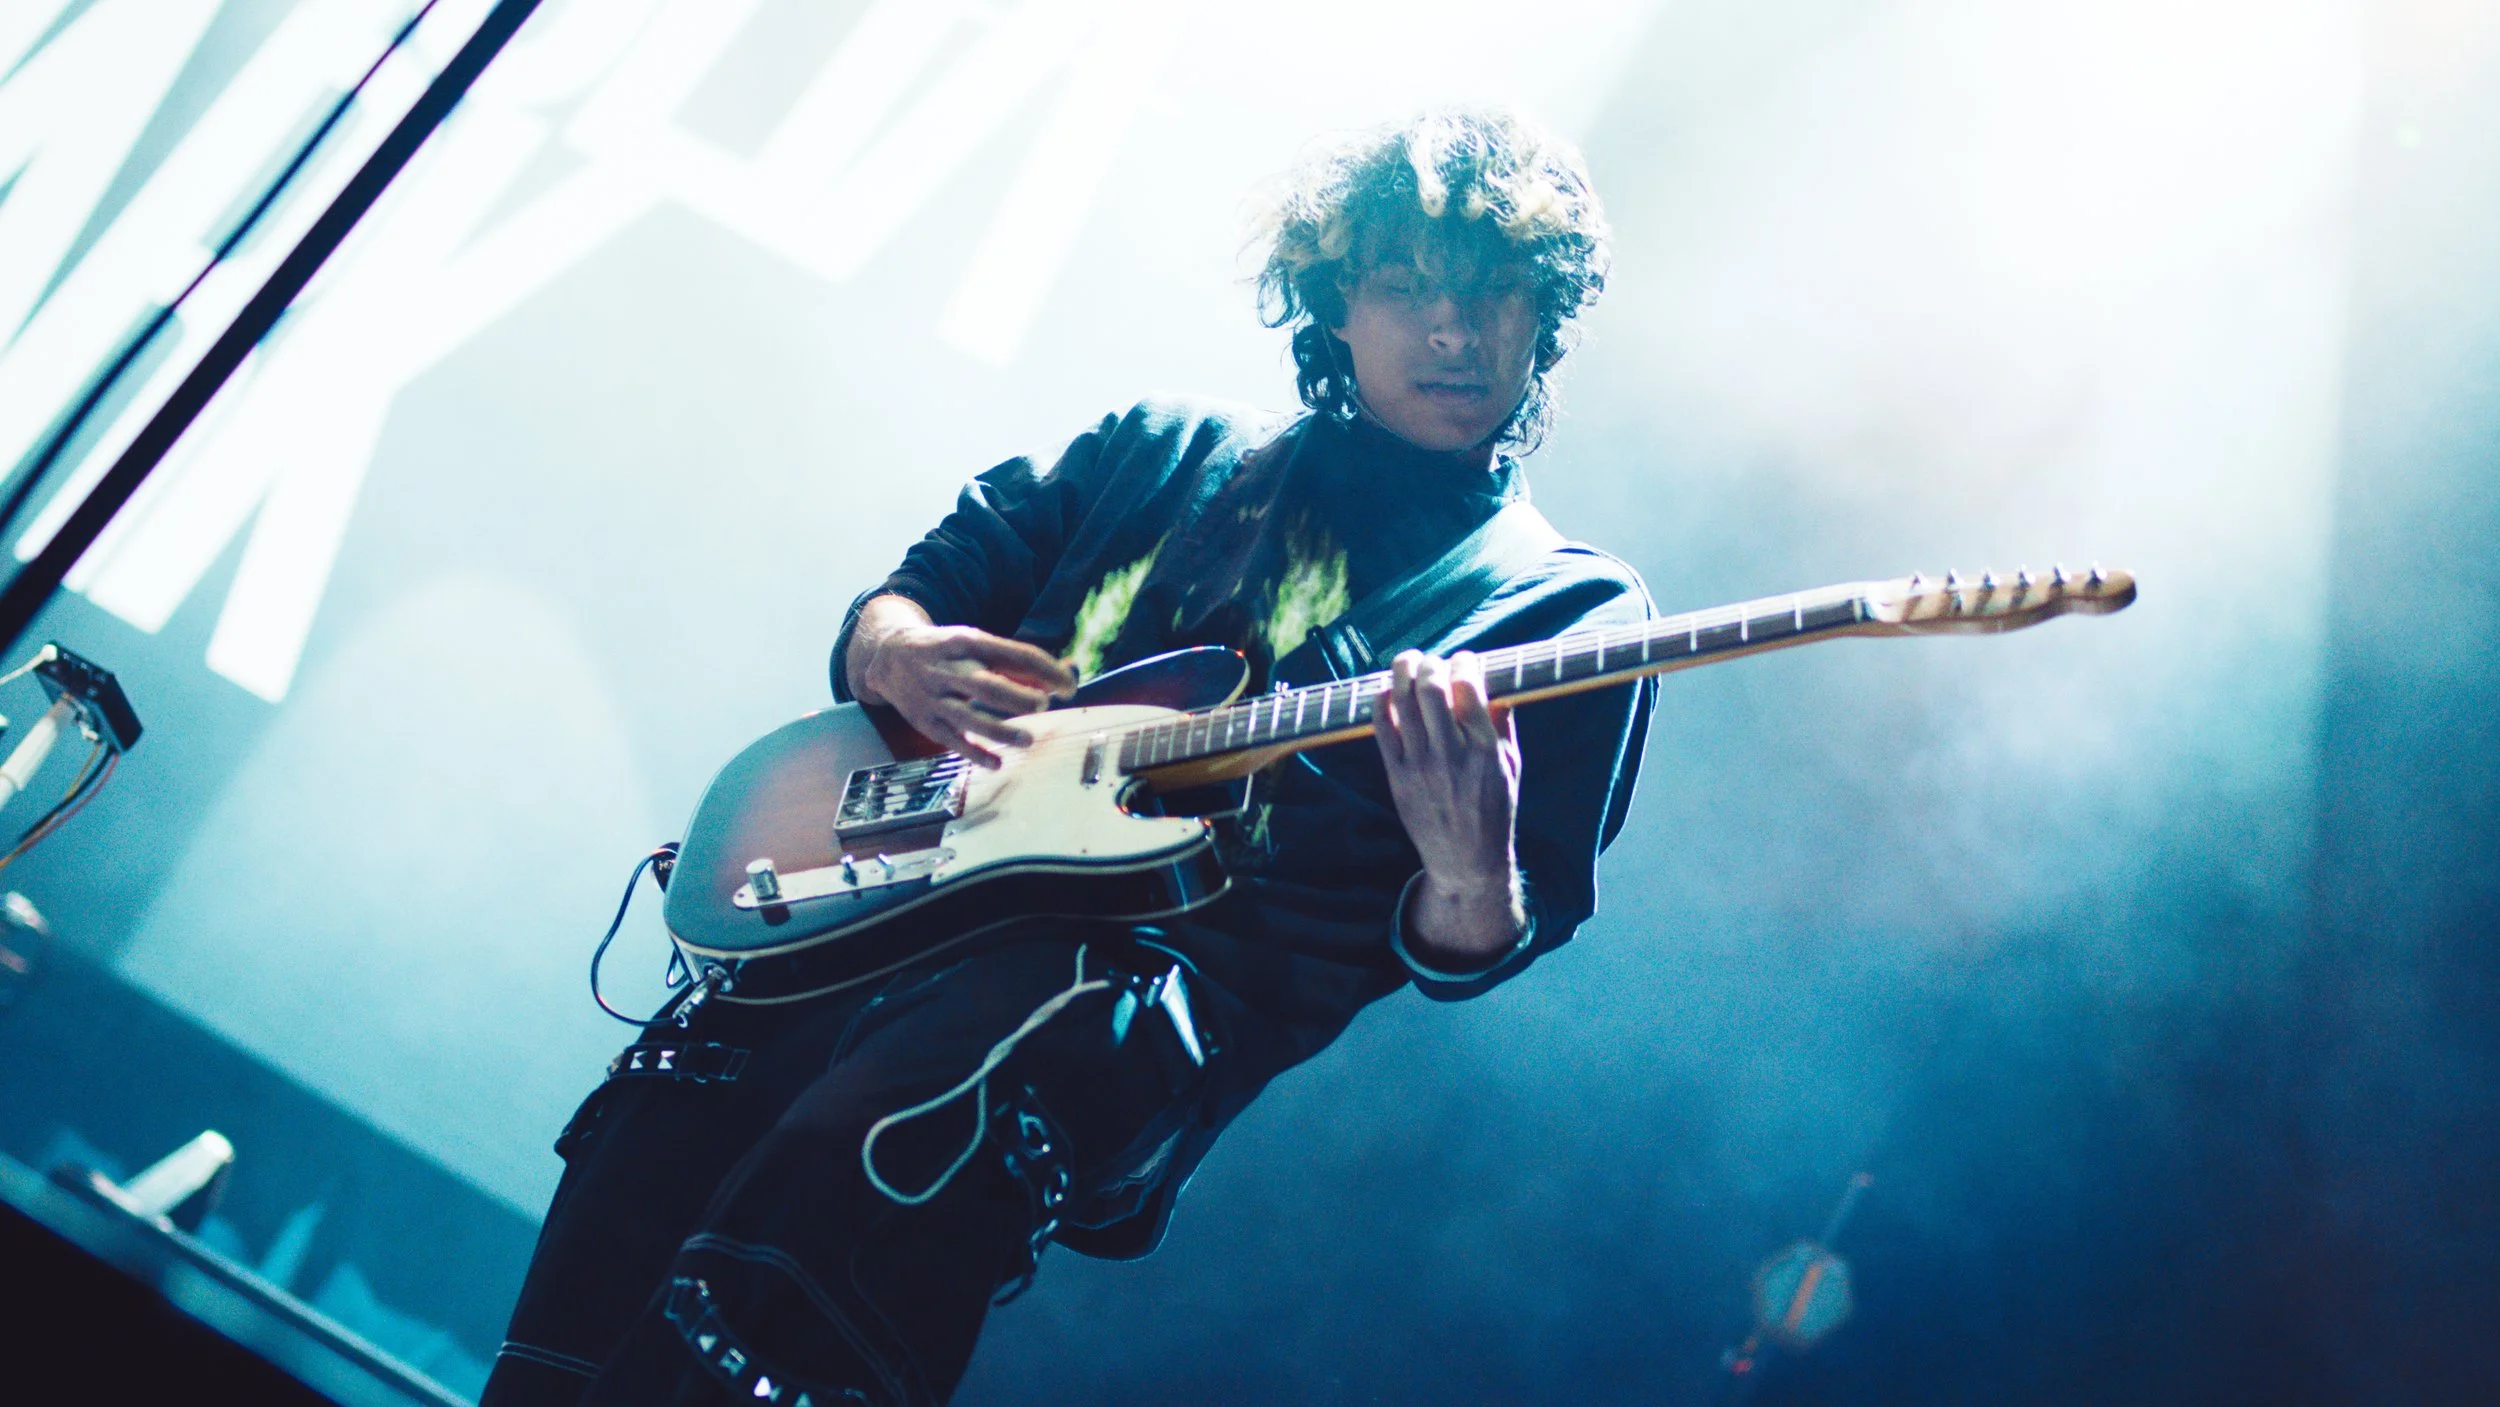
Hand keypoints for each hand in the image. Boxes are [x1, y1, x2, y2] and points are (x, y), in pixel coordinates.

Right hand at [846, 595, 1075, 767]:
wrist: (887, 655)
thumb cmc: (947, 651)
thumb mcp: (976, 645)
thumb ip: (1018, 663)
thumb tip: (1066, 674)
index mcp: (967, 642)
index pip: (1013, 653)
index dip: (1045, 669)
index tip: (1070, 685)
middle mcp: (948, 668)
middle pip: (985, 684)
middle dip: (1016, 696)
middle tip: (1044, 703)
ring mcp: (934, 697)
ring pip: (968, 717)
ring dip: (1000, 730)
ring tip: (1028, 739)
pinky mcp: (925, 722)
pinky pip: (951, 741)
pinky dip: (974, 753)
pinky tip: (997, 763)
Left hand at [1373, 649, 1527, 965]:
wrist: (1466, 860)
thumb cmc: (1493, 811)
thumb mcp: (1511, 769)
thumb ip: (1503, 725)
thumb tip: (1495, 684)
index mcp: (1485, 752)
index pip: (1469, 692)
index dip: (1465, 664)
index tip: (1465, 659)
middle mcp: (1451, 757)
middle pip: (1431, 691)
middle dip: (1431, 664)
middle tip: (1434, 661)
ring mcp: (1421, 767)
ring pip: (1402, 704)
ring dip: (1402, 672)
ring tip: (1408, 661)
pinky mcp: (1397, 777)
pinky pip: (1382, 729)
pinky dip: (1381, 702)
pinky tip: (1387, 691)